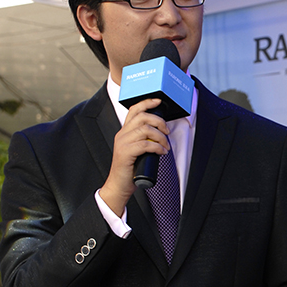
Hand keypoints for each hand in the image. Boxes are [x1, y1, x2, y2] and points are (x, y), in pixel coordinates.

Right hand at [100, 98, 170, 215]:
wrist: (119, 185)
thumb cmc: (131, 169)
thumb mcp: (137, 150)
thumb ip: (144, 140)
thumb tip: (161, 134)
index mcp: (124, 131)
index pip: (134, 110)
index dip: (147, 103)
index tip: (159, 101)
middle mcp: (122, 134)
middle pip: (142, 117)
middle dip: (159, 122)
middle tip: (167, 132)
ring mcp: (123, 143)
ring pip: (145, 129)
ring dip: (161, 137)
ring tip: (165, 146)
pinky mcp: (125, 153)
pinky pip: (145, 144)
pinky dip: (157, 147)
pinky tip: (162, 152)